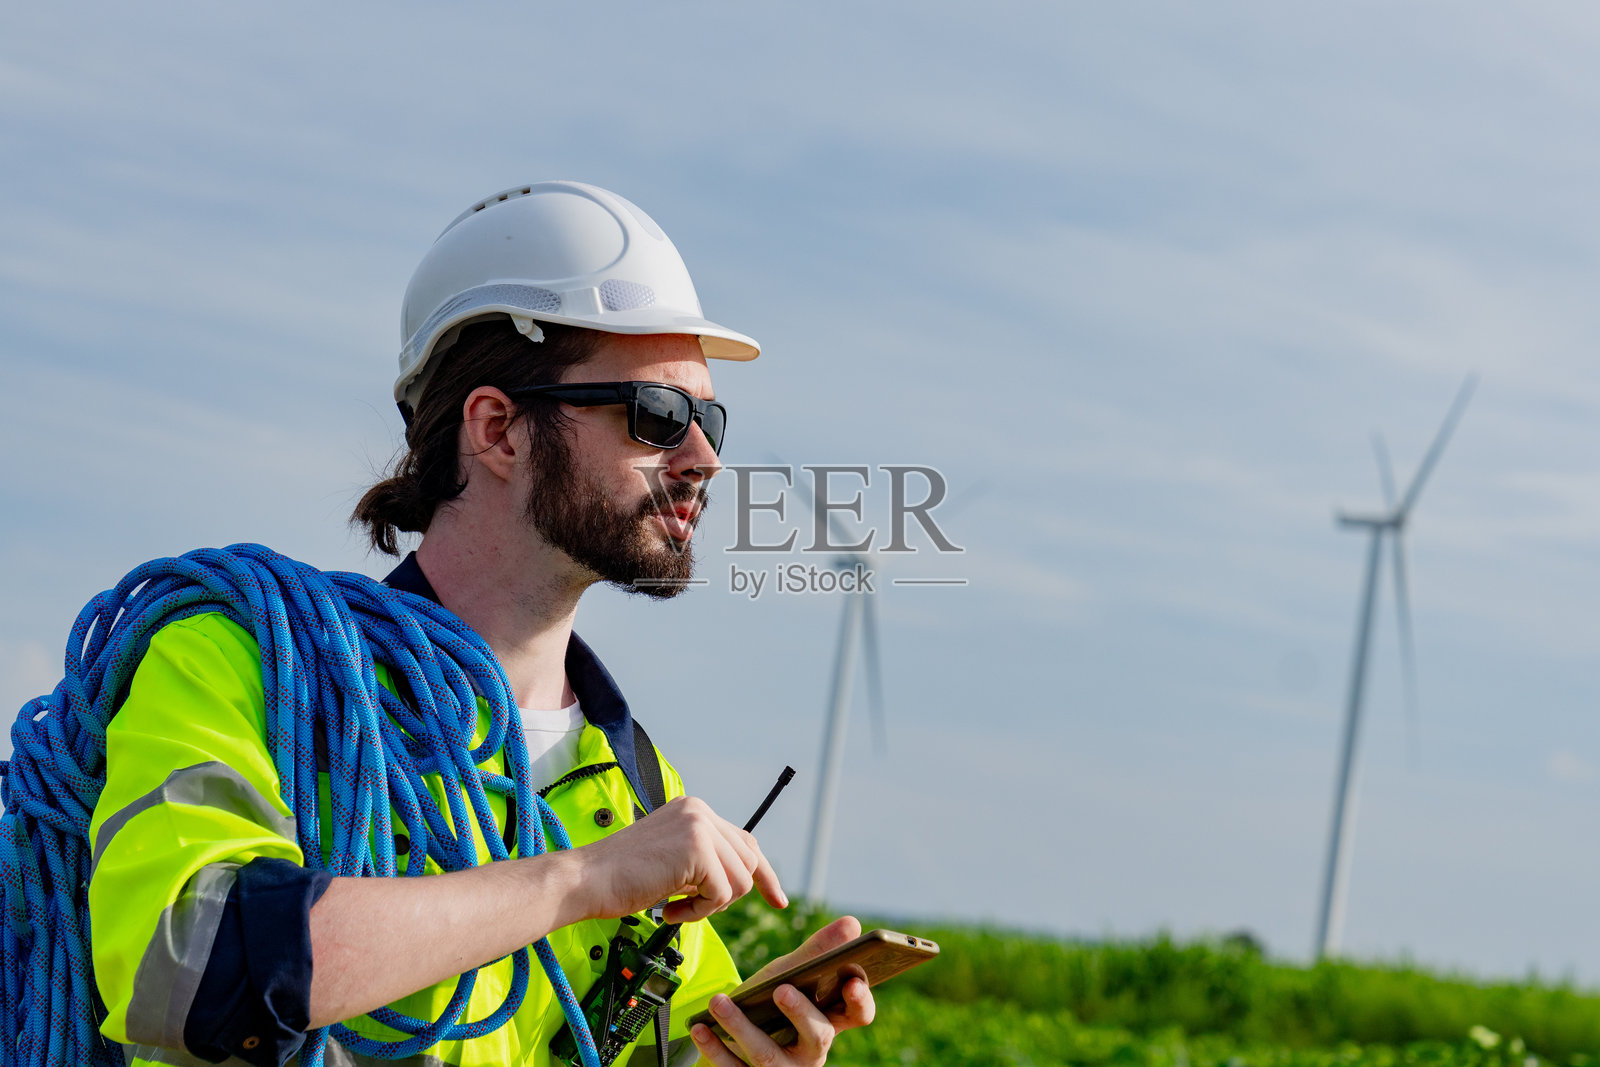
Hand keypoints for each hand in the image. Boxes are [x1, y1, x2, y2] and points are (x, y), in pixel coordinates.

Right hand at [571, 796, 786, 923]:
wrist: (585, 880)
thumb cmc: (620, 878)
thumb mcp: (672, 860)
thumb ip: (705, 860)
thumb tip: (744, 877)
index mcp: (694, 810)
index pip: (745, 841)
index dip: (763, 874)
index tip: (777, 900)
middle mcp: (700, 811)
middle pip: (749, 861)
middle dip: (729, 895)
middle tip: (689, 907)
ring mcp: (700, 826)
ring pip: (740, 880)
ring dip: (709, 905)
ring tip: (673, 905)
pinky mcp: (697, 848)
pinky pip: (721, 894)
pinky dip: (698, 912)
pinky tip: (667, 908)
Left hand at [689, 917, 876, 1066]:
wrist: (739, 1042)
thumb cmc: (773, 1004)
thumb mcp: (791, 976)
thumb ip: (817, 952)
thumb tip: (852, 922)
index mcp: (830, 1022)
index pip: (857, 1015)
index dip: (860, 1001)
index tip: (852, 981)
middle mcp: (812, 1052)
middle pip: (818, 1036)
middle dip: (801, 1013)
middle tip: (782, 990)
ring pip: (768, 1055)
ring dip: (741, 1028)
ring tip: (719, 1002)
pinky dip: (715, 1048)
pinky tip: (701, 1028)